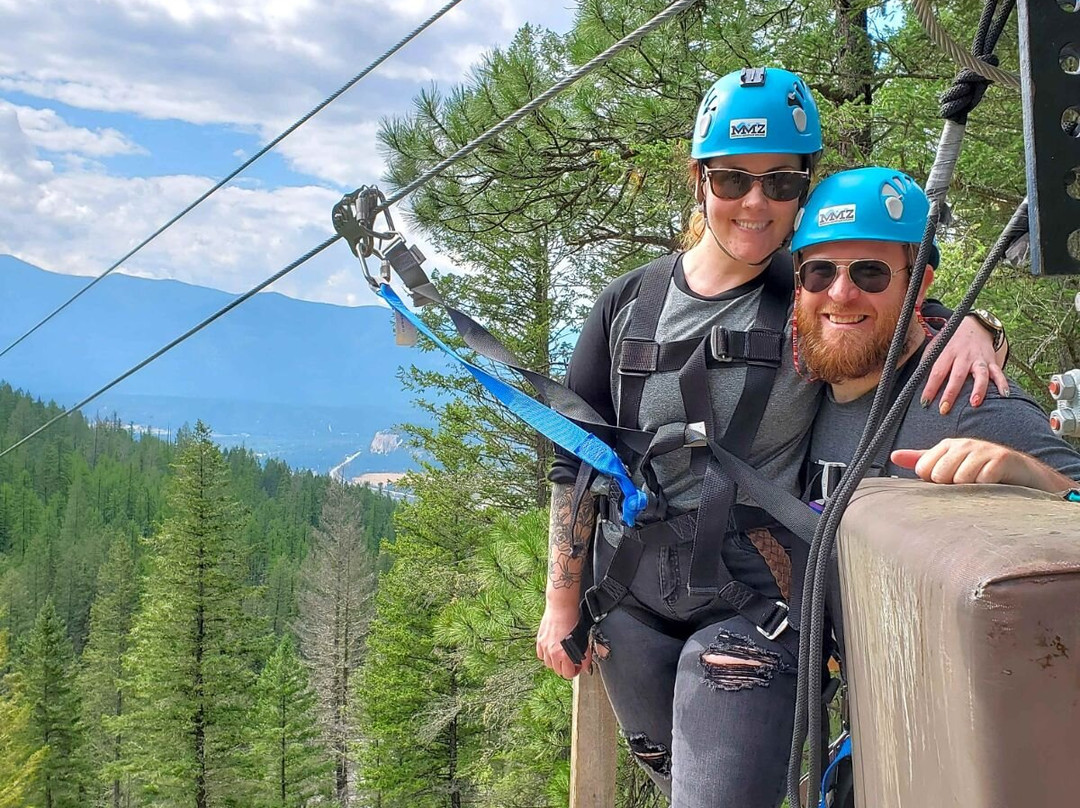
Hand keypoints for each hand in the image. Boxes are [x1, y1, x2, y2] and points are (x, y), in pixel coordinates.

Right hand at [536, 600, 590, 679]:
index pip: (567, 674)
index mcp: (564, 654)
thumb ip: (585, 656)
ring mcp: (544, 647)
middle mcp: (552, 652)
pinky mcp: (539, 640)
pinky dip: (546, 655)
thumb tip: (586, 667)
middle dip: (566, 667)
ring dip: (556, 662)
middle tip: (571, 660)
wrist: (562, 607)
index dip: (575, 671)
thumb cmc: (573, 620)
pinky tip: (553, 649)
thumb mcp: (584, 640)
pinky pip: (541, 655)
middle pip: (558, 671)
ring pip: (548, 664)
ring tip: (562, 654)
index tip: (577, 666)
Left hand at [892, 438, 1034, 485]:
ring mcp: (984, 450)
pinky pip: (982, 481)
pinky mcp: (1001, 459)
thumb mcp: (950, 465)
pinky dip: (987, 489)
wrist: (1023, 475)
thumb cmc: (981, 472)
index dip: (934, 482)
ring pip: (960, 479)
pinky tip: (994, 486)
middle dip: (952, 486)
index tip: (949, 481)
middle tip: (967, 484)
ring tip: (980, 485)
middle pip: (939, 475)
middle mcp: (964, 444)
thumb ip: (922, 461)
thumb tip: (894, 456)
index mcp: (948, 445)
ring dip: (970, 490)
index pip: (923, 470)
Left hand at [922, 317, 1008, 413]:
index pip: (937, 371)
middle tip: (944, 409)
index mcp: (948, 352)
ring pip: (980, 374)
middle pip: (957, 375)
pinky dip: (1002, 383)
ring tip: (974, 403)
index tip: (924, 402)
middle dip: (951, 393)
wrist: (974, 326)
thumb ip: (928, 361)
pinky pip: (999, 372)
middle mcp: (964, 356)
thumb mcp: (937, 346)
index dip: (930, 387)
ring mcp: (979, 359)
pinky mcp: (992, 361)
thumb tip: (915, 381)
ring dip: (978, 389)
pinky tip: (1004, 395)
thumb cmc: (951, 341)